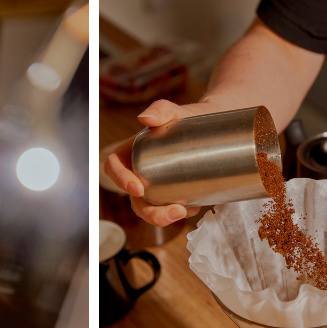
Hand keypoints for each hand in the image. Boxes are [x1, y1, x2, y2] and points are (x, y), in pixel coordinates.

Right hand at [103, 99, 221, 226]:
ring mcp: (156, 185)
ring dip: (163, 218)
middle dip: (150, 212)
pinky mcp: (172, 193)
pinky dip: (181, 213)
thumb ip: (161, 109)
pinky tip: (195, 208)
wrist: (212, 127)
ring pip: (150, 209)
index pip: (114, 168)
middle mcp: (140, 172)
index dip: (120, 181)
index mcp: (131, 152)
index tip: (139, 189)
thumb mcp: (175, 111)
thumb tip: (144, 118)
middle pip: (135, 199)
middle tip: (174, 211)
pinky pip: (170, 209)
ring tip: (186, 212)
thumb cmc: (188, 118)